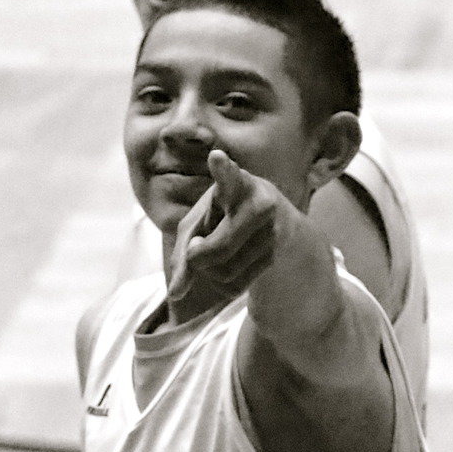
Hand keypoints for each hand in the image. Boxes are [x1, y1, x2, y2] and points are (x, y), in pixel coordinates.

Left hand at [167, 150, 283, 304]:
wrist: (277, 224)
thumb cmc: (225, 214)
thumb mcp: (198, 223)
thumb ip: (182, 253)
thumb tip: (175, 294)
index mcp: (236, 184)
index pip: (230, 177)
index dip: (223, 170)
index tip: (216, 157)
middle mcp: (261, 204)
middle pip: (216, 250)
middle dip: (197, 257)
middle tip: (195, 248)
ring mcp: (273, 232)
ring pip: (224, 272)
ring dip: (209, 271)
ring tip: (217, 250)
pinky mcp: (275, 257)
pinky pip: (234, 287)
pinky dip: (221, 283)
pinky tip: (230, 263)